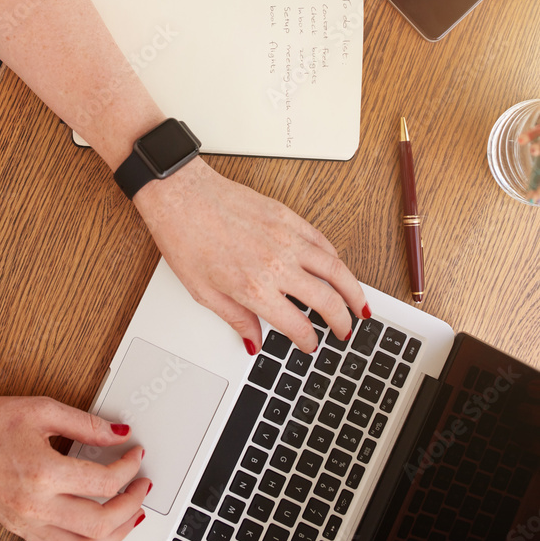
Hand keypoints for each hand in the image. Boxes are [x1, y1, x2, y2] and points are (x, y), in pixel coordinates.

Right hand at [0, 396, 149, 540]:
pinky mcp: (18, 528)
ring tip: (131, 514)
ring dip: (114, 535)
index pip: (104, 482)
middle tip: (143, 486)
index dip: (129, 467)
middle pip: (100, 524)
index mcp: (43, 472)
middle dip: (132, 506)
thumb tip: (118, 432)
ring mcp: (25, 523)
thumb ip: (85, 423)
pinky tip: (97, 526)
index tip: (136, 452)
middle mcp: (35, 505)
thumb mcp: (40, 409)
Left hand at [134, 158, 367, 353]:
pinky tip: (338, 267)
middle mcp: (276, 264)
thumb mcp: (203, 292)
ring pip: (335, 268)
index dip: (309, 340)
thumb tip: (253, 340)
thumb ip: (236, 319)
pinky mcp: (286, 215)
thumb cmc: (185, 238)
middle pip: (326, 299)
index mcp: (254, 288)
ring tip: (360, 305)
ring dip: (353, 290)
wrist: (181, 195)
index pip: (297, 324)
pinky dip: (335, 257)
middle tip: (346, 331)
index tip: (311, 345)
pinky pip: (321, 240)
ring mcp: (285, 237)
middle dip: (342, 321)